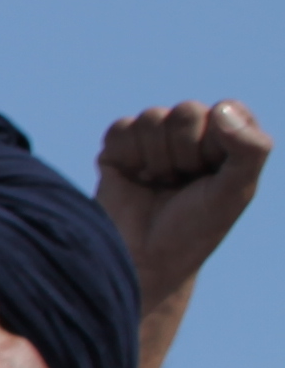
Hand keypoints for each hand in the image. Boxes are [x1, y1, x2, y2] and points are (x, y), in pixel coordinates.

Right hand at [97, 99, 268, 311]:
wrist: (143, 259)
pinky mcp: (118, 147)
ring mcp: (154, 140)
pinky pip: (121, 129)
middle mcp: (192, 135)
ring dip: (155, 158)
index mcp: (227, 141)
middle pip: (187, 111)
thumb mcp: (236, 192)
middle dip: (184, 151)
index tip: (213, 173)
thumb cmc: (196, 229)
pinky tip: (134, 178)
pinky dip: (126, 155)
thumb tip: (221, 109)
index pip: (226, 110)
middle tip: (183, 182)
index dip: (217, 140)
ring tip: (159, 183)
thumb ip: (249, 149)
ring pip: (152, 117)